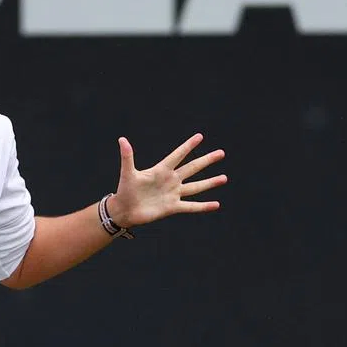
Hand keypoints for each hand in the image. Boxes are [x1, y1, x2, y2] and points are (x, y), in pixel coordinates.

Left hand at [109, 133, 226, 228]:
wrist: (124, 210)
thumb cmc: (125, 190)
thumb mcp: (128, 173)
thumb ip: (127, 157)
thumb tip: (122, 140)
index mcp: (161, 170)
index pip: (178, 155)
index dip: (188, 146)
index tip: (199, 136)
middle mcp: (170, 180)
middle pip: (192, 168)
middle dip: (206, 160)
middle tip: (221, 153)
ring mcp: (173, 194)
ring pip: (196, 187)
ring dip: (210, 182)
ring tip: (224, 178)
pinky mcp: (172, 207)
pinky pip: (191, 206)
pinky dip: (203, 206)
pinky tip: (216, 204)